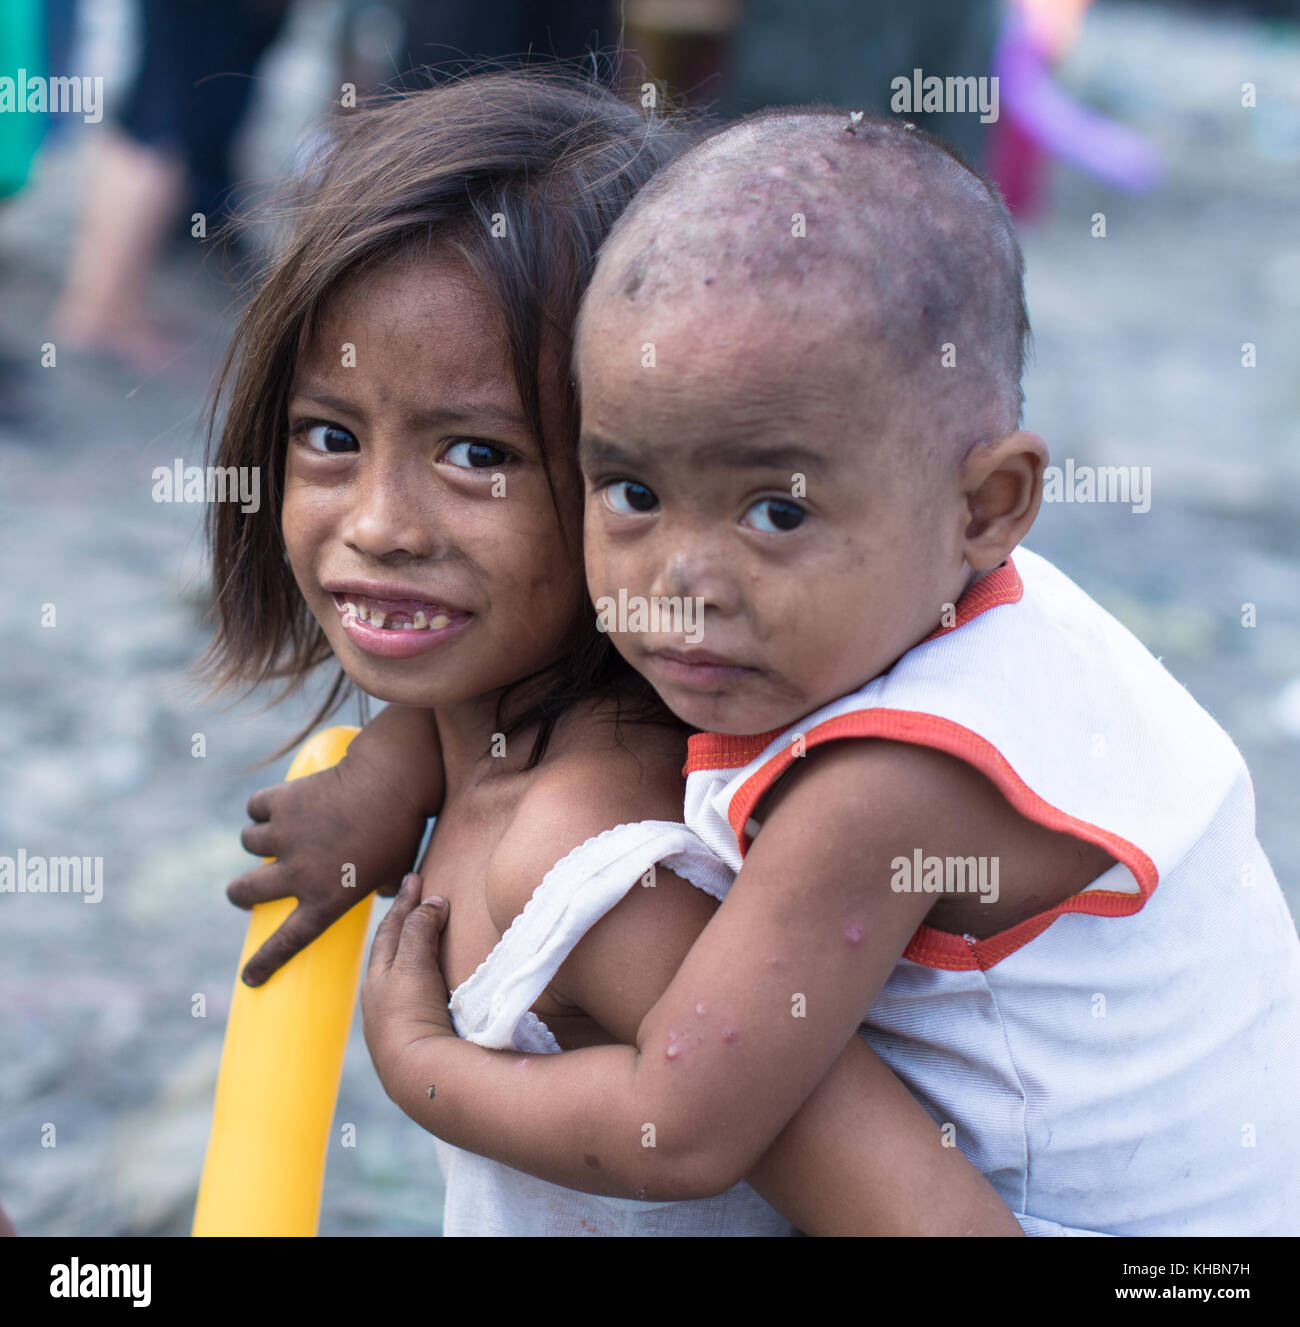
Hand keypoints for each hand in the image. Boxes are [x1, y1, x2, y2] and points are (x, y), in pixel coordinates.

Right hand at [227, 749, 428, 985]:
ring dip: (261, 838)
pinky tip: (281, 803)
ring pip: (249, 843)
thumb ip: (387, 888)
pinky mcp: (281, 802)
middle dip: (241, 893)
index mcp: (327, 898)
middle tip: (251, 887)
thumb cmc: (402, 828)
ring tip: (283, 831)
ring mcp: (285, 836)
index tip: (249, 977)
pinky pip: (256, 807)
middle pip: (243, 892)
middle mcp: (298, 873)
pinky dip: (264, 805)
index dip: (266, 961)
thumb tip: (387, 891)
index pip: (288, 940)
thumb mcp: (398, 870)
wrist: (391, 781)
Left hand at [362, 874, 455, 1087]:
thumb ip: (420, 930)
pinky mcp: (417, 1040)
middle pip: (391, 950)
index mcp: (377, 979)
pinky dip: (425, 976)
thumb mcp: (412, 966)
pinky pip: (418, 995)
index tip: (415, 877)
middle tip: (416, 897)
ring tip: (426, 933)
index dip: (405, 902)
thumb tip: (433, 902)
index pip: (391, 929)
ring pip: (403, 975)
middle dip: (402, 922)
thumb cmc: (411, 1016)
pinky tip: (435, 982)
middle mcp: (382, 1000)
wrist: (420, 1076)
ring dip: (413, 949)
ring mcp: (398, 1022)